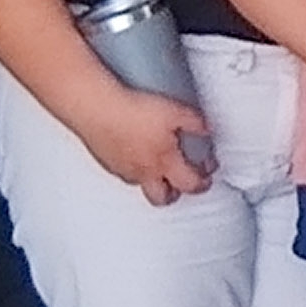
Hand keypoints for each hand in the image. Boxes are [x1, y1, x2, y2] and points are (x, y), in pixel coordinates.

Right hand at [72, 84, 216, 201]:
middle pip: (162, 198)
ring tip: (158, 166)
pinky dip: (132, 168)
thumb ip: (195, 122)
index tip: (207, 174)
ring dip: (153, 180)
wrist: (96, 108)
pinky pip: (123, 173)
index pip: (190, 185)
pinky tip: (133, 152)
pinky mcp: (106, 162)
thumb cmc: (131, 111)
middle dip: (175, 193)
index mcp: (164, 163)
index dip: (203, 182)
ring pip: (141, 186)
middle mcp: (144, 172)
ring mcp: (123, 169)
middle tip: (182, 181)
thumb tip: (209, 128)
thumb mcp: (174, 112)